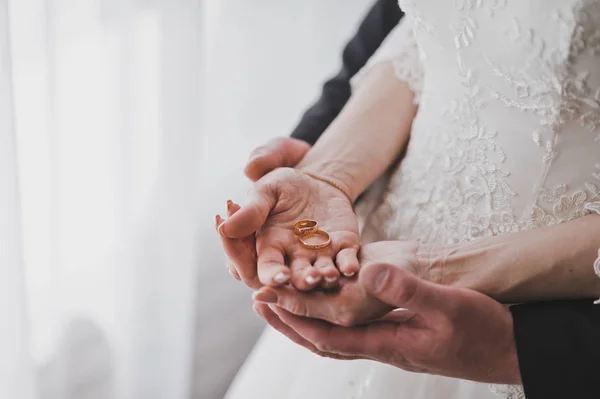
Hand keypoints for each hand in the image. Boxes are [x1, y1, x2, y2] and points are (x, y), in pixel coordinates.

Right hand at [220, 167, 359, 290]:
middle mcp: (293, 257)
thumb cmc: (283, 186)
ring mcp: (319, 255)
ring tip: (329, 275)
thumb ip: (251, 209)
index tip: (279, 277)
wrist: (315, 179)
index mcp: (269, 247)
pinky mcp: (343, 248)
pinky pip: (346, 262)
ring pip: (321, 275)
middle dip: (301, 281)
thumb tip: (226, 225)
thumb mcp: (266, 191)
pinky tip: (351, 268)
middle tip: (308, 279)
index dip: (271, 275)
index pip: (265, 268)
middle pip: (295, 280)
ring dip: (325, 278)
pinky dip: (348, 266)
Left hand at [256, 262, 521, 384]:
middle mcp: (383, 348)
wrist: (511, 348)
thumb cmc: (485, 330)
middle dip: (290, 324)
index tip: (267, 300)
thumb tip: (367, 275)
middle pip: (324, 342)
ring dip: (307, 323)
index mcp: (388, 344)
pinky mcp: (401, 336)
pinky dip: (333, 320)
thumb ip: (409, 292)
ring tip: (283, 306)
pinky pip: (355, 331)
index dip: (295, 319)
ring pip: (337, 338)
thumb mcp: (449, 307)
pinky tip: (330, 308)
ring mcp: (392, 344)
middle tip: (260, 304)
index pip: (328, 336)